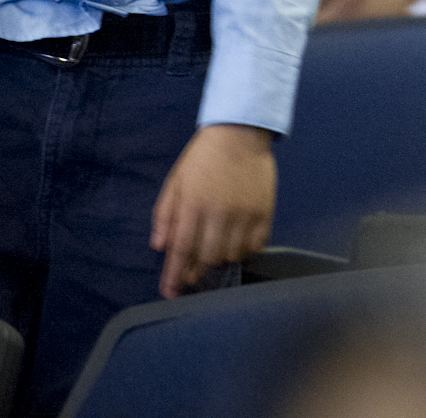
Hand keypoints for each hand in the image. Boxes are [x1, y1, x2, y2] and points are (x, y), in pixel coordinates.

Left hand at [150, 124, 275, 298]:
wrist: (240, 133)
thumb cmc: (203, 157)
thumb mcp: (175, 181)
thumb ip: (165, 214)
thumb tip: (160, 246)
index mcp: (193, 203)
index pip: (181, 249)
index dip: (174, 275)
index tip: (170, 293)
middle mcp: (220, 211)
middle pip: (208, 257)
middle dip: (198, 270)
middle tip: (193, 273)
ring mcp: (245, 212)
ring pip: (233, 254)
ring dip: (222, 259)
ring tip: (216, 251)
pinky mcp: (265, 211)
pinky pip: (257, 245)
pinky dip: (246, 251)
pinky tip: (238, 243)